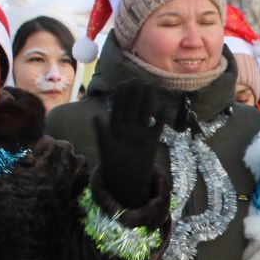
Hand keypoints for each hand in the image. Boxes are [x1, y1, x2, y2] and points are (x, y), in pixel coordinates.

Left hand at [95, 80, 161, 209]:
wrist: (127, 181)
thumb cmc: (113, 165)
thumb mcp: (105, 149)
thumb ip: (101, 133)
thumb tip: (95, 117)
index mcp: (116, 127)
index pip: (119, 108)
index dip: (122, 96)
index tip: (124, 83)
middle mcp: (129, 127)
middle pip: (133, 107)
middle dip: (136, 93)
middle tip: (139, 79)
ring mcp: (141, 133)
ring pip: (145, 113)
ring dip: (148, 100)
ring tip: (151, 86)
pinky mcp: (152, 141)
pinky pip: (157, 127)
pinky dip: (161, 118)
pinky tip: (164, 107)